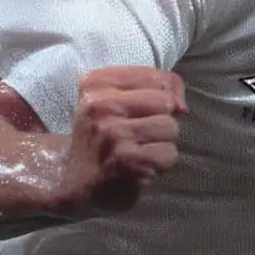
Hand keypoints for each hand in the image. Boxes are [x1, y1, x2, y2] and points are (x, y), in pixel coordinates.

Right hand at [56, 66, 186, 217]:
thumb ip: (157, 87)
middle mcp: (101, 105)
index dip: (163, 94)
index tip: (145, 110)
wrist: (72, 178)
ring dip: (161, 142)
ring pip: (170, 127)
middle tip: (136, 133)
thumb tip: (182, 106)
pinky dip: (160, 163)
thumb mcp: (115, 97)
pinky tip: (140, 165)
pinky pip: (169, 153)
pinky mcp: (127, 162)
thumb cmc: (102, 132)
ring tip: (138, 149)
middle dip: (160, 119)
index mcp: (96, 83)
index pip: (155, 76)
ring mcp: (114, 134)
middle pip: (165, 102)